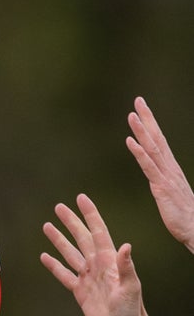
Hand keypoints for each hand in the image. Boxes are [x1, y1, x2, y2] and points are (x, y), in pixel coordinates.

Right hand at [42, 194, 145, 315]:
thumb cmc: (131, 309)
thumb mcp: (131, 287)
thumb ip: (127, 267)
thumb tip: (125, 246)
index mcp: (109, 260)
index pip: (97, 232)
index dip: (90, 215)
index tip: (81, 198)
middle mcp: (97, 265)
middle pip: (81, 238)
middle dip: (71, 222)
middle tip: (59, 207)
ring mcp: (88, 277)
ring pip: (70, 253)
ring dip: (59, 240)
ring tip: (47, 226)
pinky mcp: (80, 291)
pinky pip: (64, 275)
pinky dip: (54, 266)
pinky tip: (45, 257)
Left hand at [127, 96, 193, 250]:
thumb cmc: (184, 215)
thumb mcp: (171, 194)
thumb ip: (164, 182)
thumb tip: (158, 176)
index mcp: (171, 168)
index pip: (160, 141)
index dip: (151, 124)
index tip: (142, 108)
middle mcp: (170, 168)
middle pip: (157, 138)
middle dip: (147, 118)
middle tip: (139, 100)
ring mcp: (166, 176)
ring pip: (152, 148)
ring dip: (141, 131)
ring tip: (131, 115)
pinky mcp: (161, 187)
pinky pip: (149, 167)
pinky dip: (139, 153)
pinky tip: (130, 141)